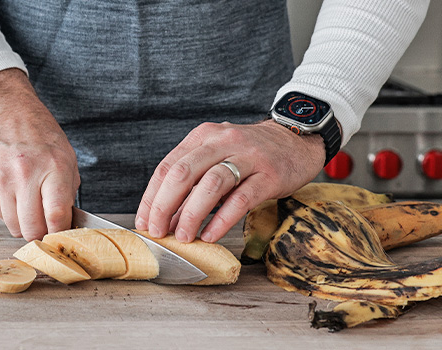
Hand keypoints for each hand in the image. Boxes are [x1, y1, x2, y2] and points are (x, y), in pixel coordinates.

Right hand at [0, 69, 79, 240]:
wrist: (8, 113)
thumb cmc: (41, 135)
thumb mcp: (68, 158)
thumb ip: (68, 193)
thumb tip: (67, 223)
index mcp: (54, 168)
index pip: (56, 216)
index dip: (60, 232)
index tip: (62, 235)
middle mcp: (27, 175)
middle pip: (32, 229)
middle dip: (42, 234)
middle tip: (47, 226)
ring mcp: (3, 180)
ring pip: (14, 227)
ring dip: (25, 225)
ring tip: (32, 207)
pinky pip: (1, 215)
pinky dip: (11, 214)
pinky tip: (18, 197)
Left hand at [135, 119, 325, 242]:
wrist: (296, 141)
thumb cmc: (251, 155)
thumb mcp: (217, 158)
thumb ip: (193, 184)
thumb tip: (167, 220)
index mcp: (203, 137)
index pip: (167, 167)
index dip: (151, 198)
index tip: (145, 222)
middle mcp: (222, 142)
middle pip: (183, 173)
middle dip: (164, 206)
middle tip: (158, 232)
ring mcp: (247, 156)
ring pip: (211, 185)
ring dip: (192, 214)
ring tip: (183, 237)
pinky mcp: (269, 174)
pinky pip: (241, 199)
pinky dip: (222, 219)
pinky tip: (210, 235)